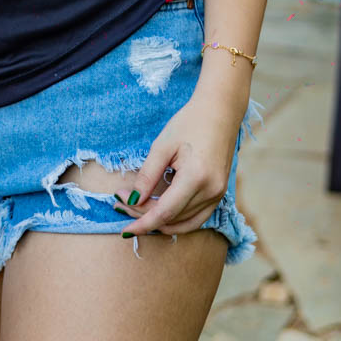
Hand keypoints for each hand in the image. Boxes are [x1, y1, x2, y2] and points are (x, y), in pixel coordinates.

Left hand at [114, 91, 242, 239]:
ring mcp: (218, 194)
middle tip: (120, 204)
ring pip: (184, 222)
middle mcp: (211, 191)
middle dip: (144, 217)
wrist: (219, 112)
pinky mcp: (219, 194)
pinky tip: (158, 212)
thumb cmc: (189, 123)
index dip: (142, 223)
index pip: (164, 212)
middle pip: (172, 218)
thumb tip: (132, 201)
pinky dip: (176, 220)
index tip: (123, 228)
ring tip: (135, 207)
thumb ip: (147, 176)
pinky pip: (197, 218)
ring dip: (159, 220)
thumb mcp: (162, 146)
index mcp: (196, 177)